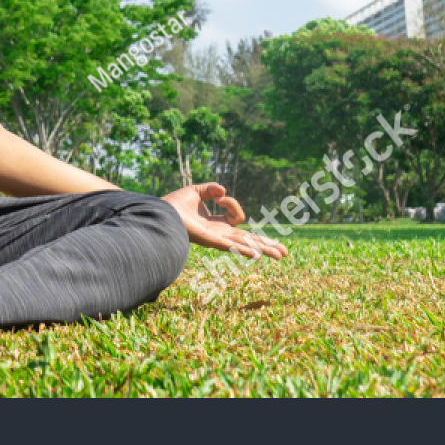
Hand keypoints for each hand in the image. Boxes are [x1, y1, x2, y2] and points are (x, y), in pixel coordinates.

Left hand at [162, 182, 287, 259]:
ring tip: (281, 255)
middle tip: (285, 253)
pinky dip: (245, 250)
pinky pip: (231, 245)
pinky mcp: (210, 240)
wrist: (158, 213)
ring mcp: (216, 239)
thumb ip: (210, 190)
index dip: (233, 205)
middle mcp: (218, 234)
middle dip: (267, 245)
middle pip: (248, 241)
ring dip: (264, 249)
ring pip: (245, 245)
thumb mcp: (195, 192)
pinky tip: (257, 254)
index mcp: (215, 225)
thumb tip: (223, 191)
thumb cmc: (172, 205)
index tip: (220, 196)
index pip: (237, 219)